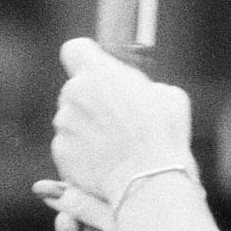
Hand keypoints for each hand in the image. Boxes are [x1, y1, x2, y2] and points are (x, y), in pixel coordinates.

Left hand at [50, 38, 196, 210]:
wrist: (148, 181)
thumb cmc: (163, 135)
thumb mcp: (169, 96)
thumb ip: (143, 86)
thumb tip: (139, 92)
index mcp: (99, 72)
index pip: (74, 49)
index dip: (86, 58)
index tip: (97, 69)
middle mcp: (74, 94)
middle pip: (76, 88)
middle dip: (93, 99)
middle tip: (119, 116)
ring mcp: (64, 125)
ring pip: (72, 119)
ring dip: (88, 127)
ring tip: (117, 144)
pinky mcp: (61, 153)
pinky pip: (70, 146)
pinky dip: (83, 151)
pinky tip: (108, 160)